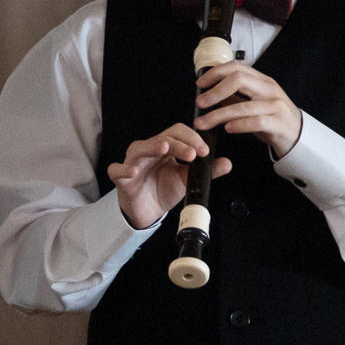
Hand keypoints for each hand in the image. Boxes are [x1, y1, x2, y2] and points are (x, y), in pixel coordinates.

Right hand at [105, 125, 231, 229]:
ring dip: (153, 147)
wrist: (147, 211)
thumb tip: (226, 163)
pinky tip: (134, 171)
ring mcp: (133, 162)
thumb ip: (205, 171)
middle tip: (193, 154)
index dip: (191, 138)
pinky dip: (125, 169)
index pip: (177, 132)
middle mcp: (148, 150)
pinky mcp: (121, 177)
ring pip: (141, 148)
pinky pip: (118, 170)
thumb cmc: (162, 189)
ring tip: (165, 148)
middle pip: (163, 137)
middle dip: (179, 143)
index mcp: (165, 147)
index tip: (204, 151)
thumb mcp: (186, 180)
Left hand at [194, 60, 303, 155]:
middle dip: (216, 91)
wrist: (298, 135)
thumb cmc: (271, 118)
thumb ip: (235, 97)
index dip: (216, 72)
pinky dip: (239, 125)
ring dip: (219, 114)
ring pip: (244, 106)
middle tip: (200, 103)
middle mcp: (269, 89)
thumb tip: (208, 94)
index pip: (237, 67)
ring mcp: (276, 105)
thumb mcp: (254, 103)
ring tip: (204, 123)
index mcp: (262, 80)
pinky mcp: (279, 123)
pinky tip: (227, 129)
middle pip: (239, 79)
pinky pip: (256, 122)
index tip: (200, 83)